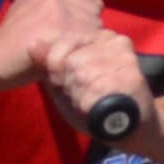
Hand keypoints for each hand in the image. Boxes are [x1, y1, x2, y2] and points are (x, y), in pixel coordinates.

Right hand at [0, 0, 107, 67]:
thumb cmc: (15, 40)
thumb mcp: (31, 7)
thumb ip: (58, 3)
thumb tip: (90, 9)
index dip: (82, 16)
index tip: (68, 30)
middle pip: (94, 8)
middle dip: (87, 26)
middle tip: (70, 42)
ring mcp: (59, 6)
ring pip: (96, 24)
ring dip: (88, 39)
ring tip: (69, 49)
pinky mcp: (64, 27)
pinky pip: (92, 39)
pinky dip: (85, 50)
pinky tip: (70, 56)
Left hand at [40, 21, 154, 140]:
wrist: (131, 127)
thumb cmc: (93, 103)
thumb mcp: (64, 83)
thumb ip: (48, 64)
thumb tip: (32, 43)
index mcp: (94, 36)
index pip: (61, 44)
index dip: (57, 70)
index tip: (68, 84)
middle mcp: (111, 39)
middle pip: (71, 61)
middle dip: (70, 84)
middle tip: (84, 95)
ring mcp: (123, 56)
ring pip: (82, 75)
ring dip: (81, 96)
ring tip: (93, 101)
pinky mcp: (132, 76)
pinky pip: (95, 92)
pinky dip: (92, 106)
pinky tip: (100, 107)